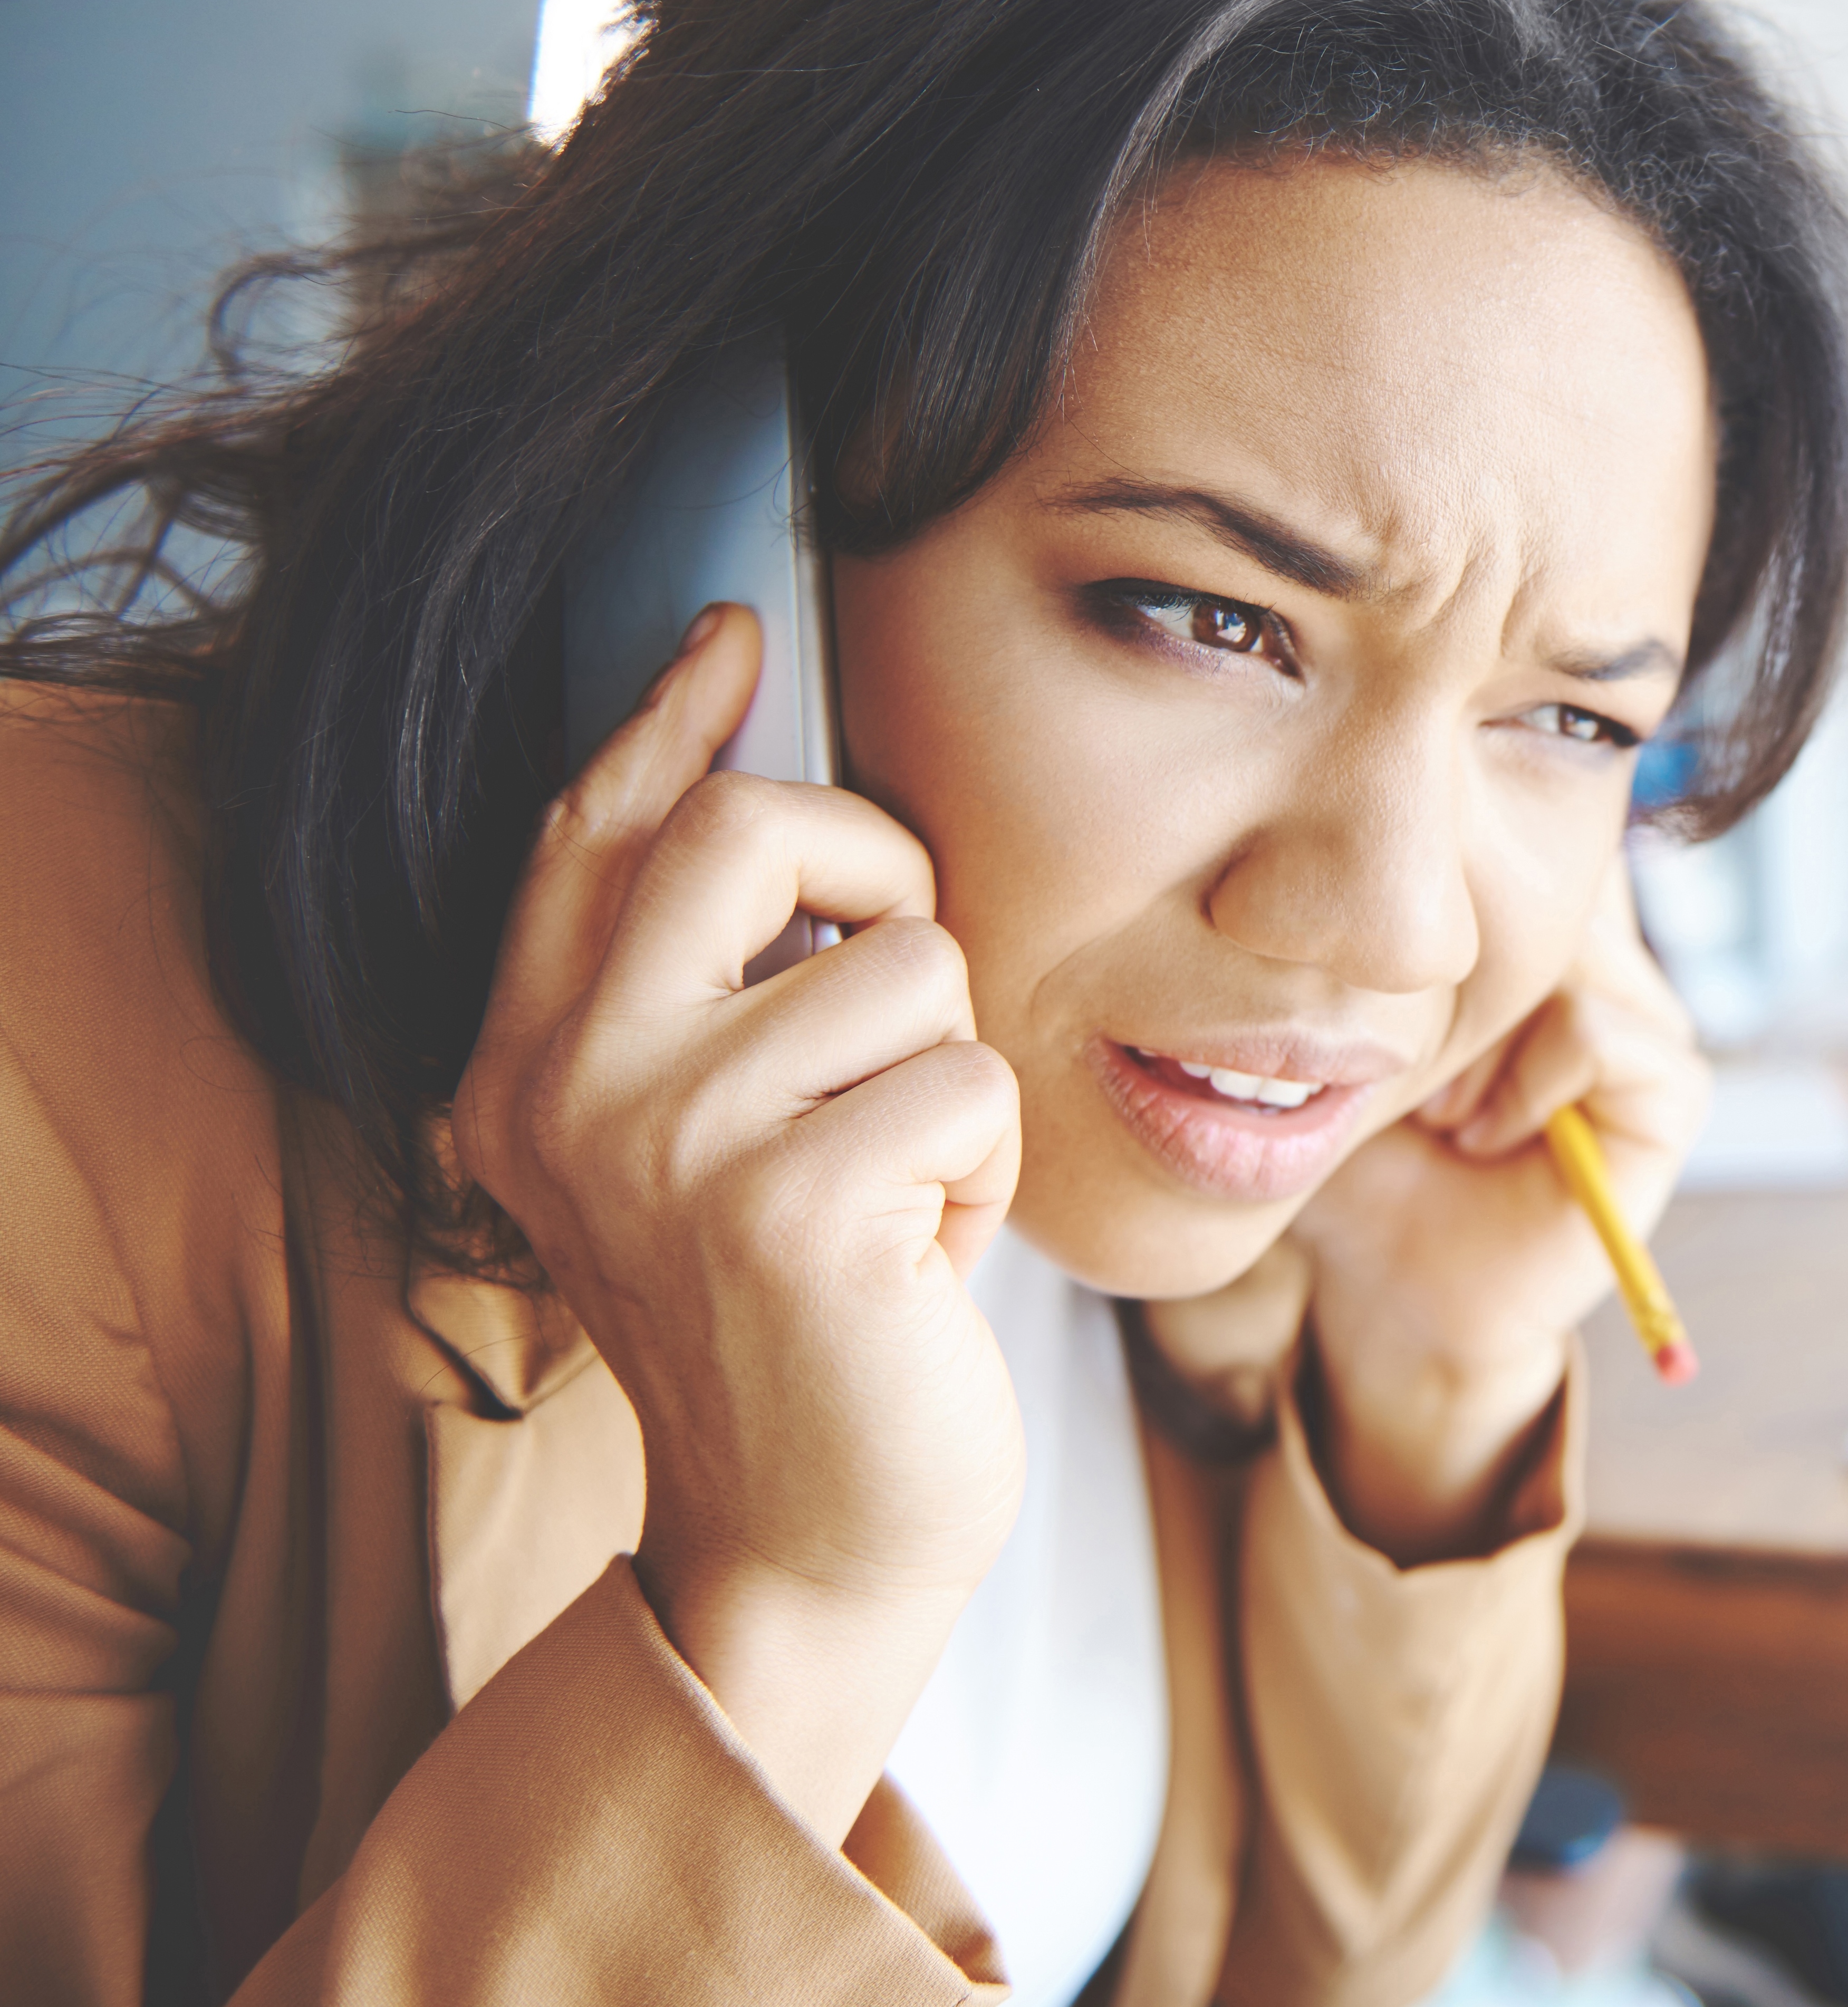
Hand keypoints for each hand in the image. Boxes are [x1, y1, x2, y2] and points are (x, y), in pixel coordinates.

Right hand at [451, 604, 1024, 1844]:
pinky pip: (970, 1081)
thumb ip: (708, 981)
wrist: (808, 1546)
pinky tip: (923, 1261)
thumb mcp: (712, 1138)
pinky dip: (981, 1171)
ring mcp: (666, 1142)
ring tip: (895, 1194)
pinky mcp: (789, 1207)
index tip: (728, 637)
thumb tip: (768, 769)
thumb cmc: (798, 1315)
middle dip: (874, 866)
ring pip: (909, 962)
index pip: (591, 832)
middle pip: (745, 825)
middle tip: (895, 980)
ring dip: (945, 1077)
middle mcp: (566, 1088)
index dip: (665, 718)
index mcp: (530, 1064)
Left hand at [1288, 858, 1708, 1562]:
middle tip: (1414, 1074)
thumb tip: (1376, 848)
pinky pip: (1602, 1033)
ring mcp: (1650, 1026)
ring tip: (1447, 1112)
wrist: (1389, 1282)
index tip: (1387, 1002)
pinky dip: (1528, 1084)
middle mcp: (1605, 966)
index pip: (1522, 842)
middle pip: (1547, 891)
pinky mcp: (1673, 1095)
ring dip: (1484, 1040)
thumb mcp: (1352, 1022)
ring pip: (1570, 957)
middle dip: (1460, 979)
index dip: (1447, 900)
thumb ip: (1382, 933)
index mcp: (1539, 934)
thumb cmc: (1362, 1147)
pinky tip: (1486, 1135)